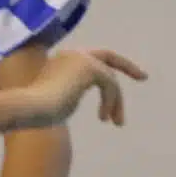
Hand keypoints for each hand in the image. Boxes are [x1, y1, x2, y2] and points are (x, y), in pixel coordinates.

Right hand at [15, 48, 146, 128]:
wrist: (31, 107)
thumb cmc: (37, 110)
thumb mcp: (58, 100)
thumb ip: (70, 94)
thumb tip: (77, 100)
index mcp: (61, 59)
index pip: (91, 57)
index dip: (108, 65)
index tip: (120, 74)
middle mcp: (72, 54)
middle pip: (107, 57)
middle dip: (127, 66)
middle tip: (143, 77)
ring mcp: (82, 59)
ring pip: (110, 78)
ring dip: (116, 102)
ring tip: (116, 122)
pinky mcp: (90, 68)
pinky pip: (110, 86)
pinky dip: (111, 103)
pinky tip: (104, 118)